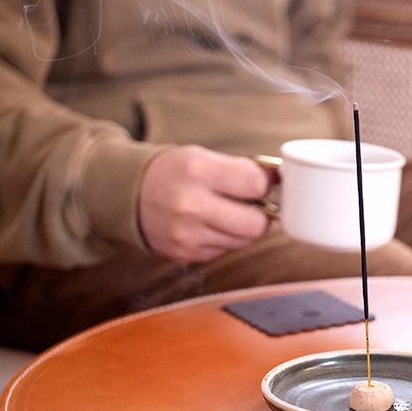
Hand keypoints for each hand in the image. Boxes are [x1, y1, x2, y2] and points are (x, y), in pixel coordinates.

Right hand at [137, 145, 270, 262]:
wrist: (129, 194)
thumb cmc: (174, 171)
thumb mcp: (203, 157)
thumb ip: (242, 169)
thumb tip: (281, 181)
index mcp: (197, 171)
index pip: (256, 184)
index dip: (266, 184)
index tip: (261, 183)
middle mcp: (190, 204)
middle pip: (256, 224)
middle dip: (261, 214)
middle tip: (252, 204)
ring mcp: (186, 233)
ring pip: (243, 241)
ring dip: (243, 228)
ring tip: (226, 212)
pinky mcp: (185, 253)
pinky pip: (224, 251)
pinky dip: (224, 239)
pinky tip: (208, 224)